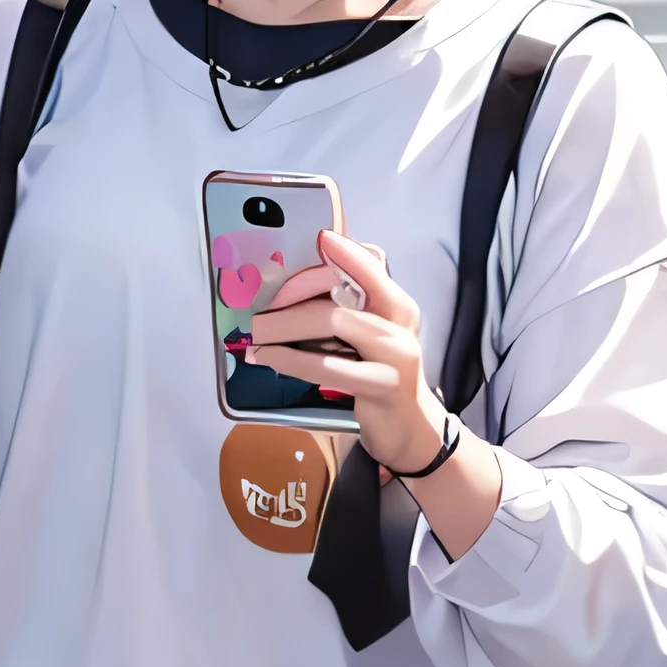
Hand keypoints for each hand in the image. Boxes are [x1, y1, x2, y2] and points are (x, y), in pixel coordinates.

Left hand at [246, 230, 446, 472]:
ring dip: (284, 328)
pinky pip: (328, 367)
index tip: (319, 239)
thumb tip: (291, 288)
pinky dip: (292, 360)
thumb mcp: (369, 337)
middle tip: (257, 315)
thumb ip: (345, 310)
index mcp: (396, 304)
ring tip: (257, 338)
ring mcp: (395, 354)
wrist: (410, 428)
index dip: (344, 251)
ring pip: (333, 324)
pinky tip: (271, 359)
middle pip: (339, 296)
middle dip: (291, 300)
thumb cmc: (379, 375)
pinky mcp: (382, 386)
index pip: (371, 264)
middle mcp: (399, 323)